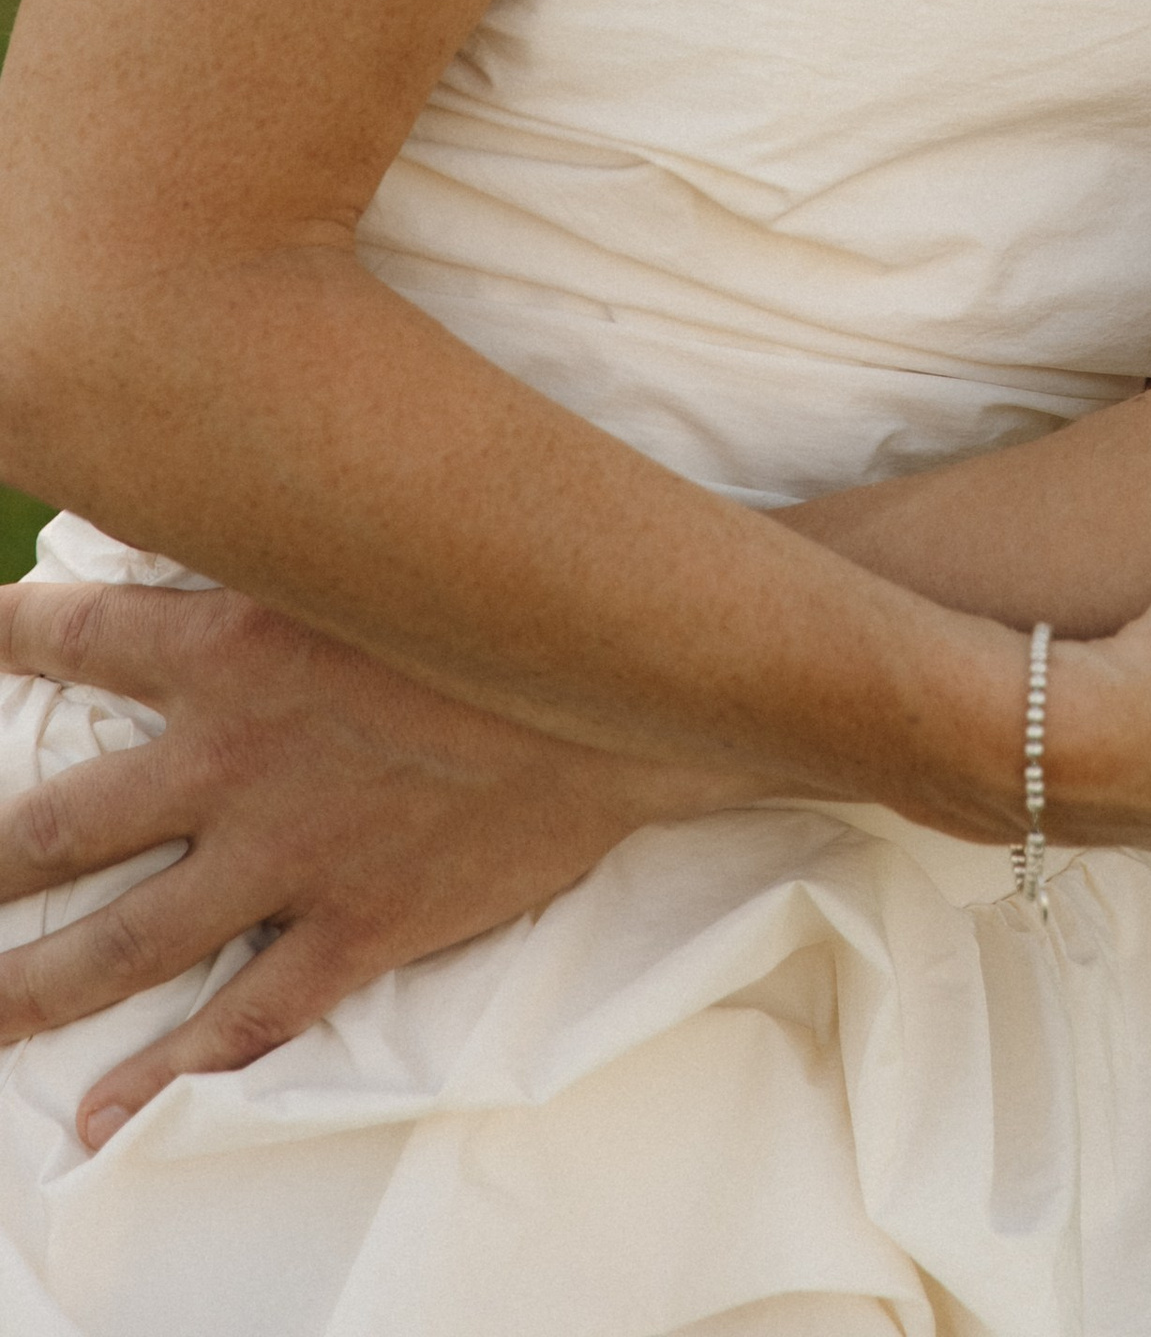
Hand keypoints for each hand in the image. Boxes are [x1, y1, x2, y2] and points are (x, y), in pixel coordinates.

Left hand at [0, 579, 748, 1149]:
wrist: (630, 687)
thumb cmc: (513, 594)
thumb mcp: (384, 542)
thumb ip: (294, 544)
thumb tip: (242, 492)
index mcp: (234, 642)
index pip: (72, 631)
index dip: (4, 634)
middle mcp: (233, 757)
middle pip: (60, 823)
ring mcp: (289, 855)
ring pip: (124, 940)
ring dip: (30, 985)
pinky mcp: (356, 925)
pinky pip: (242, 1018)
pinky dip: (168, 1072)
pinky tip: (103, 1115)